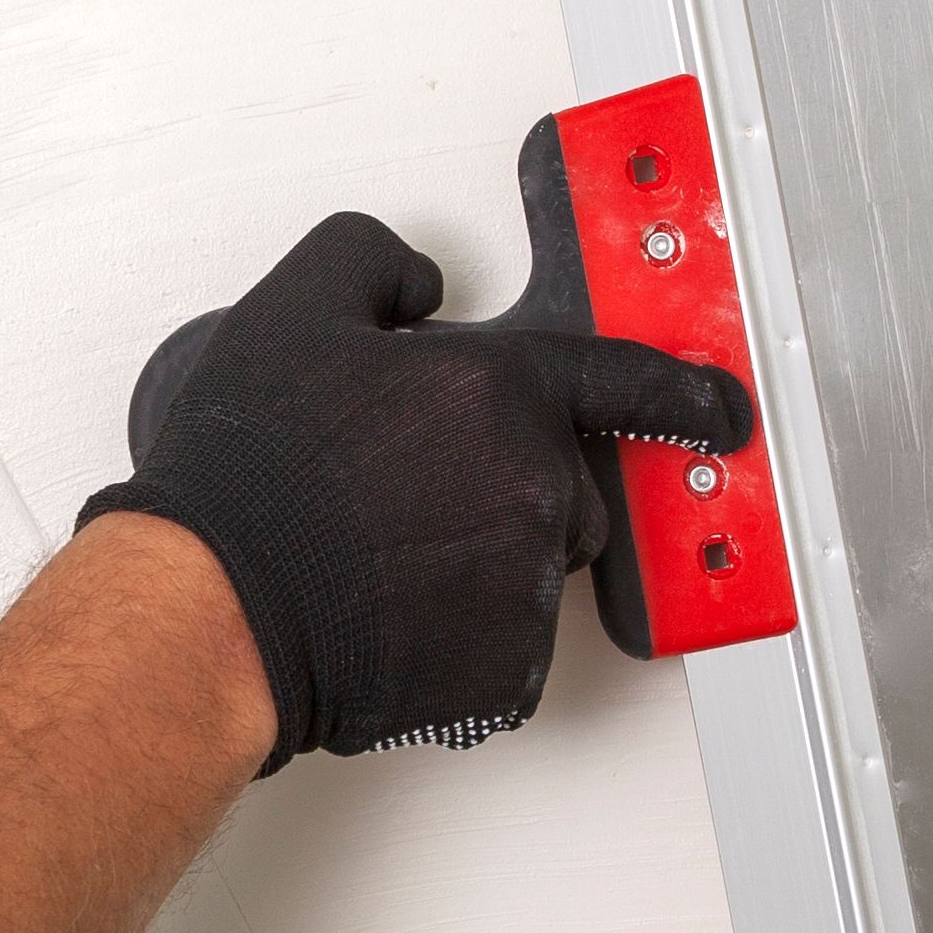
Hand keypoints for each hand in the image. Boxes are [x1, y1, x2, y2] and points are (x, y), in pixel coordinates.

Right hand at [78, 210, 754, 763]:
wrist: (212, 609)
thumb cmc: (247, 478)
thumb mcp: (292, 309)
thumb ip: (373, 260)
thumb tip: (416, 282)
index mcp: (499, 391)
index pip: (625, 378)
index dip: (681, 391)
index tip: (720, 406)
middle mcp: (533, 487)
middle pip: (564, 485)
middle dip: (506, 485)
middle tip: (409, 494)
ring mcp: (526, 585)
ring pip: (535, 566)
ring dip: (482, 559)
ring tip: (385, 555)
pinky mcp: (507, 672)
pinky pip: (507, 645)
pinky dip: (461, 636)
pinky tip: (391, 612)